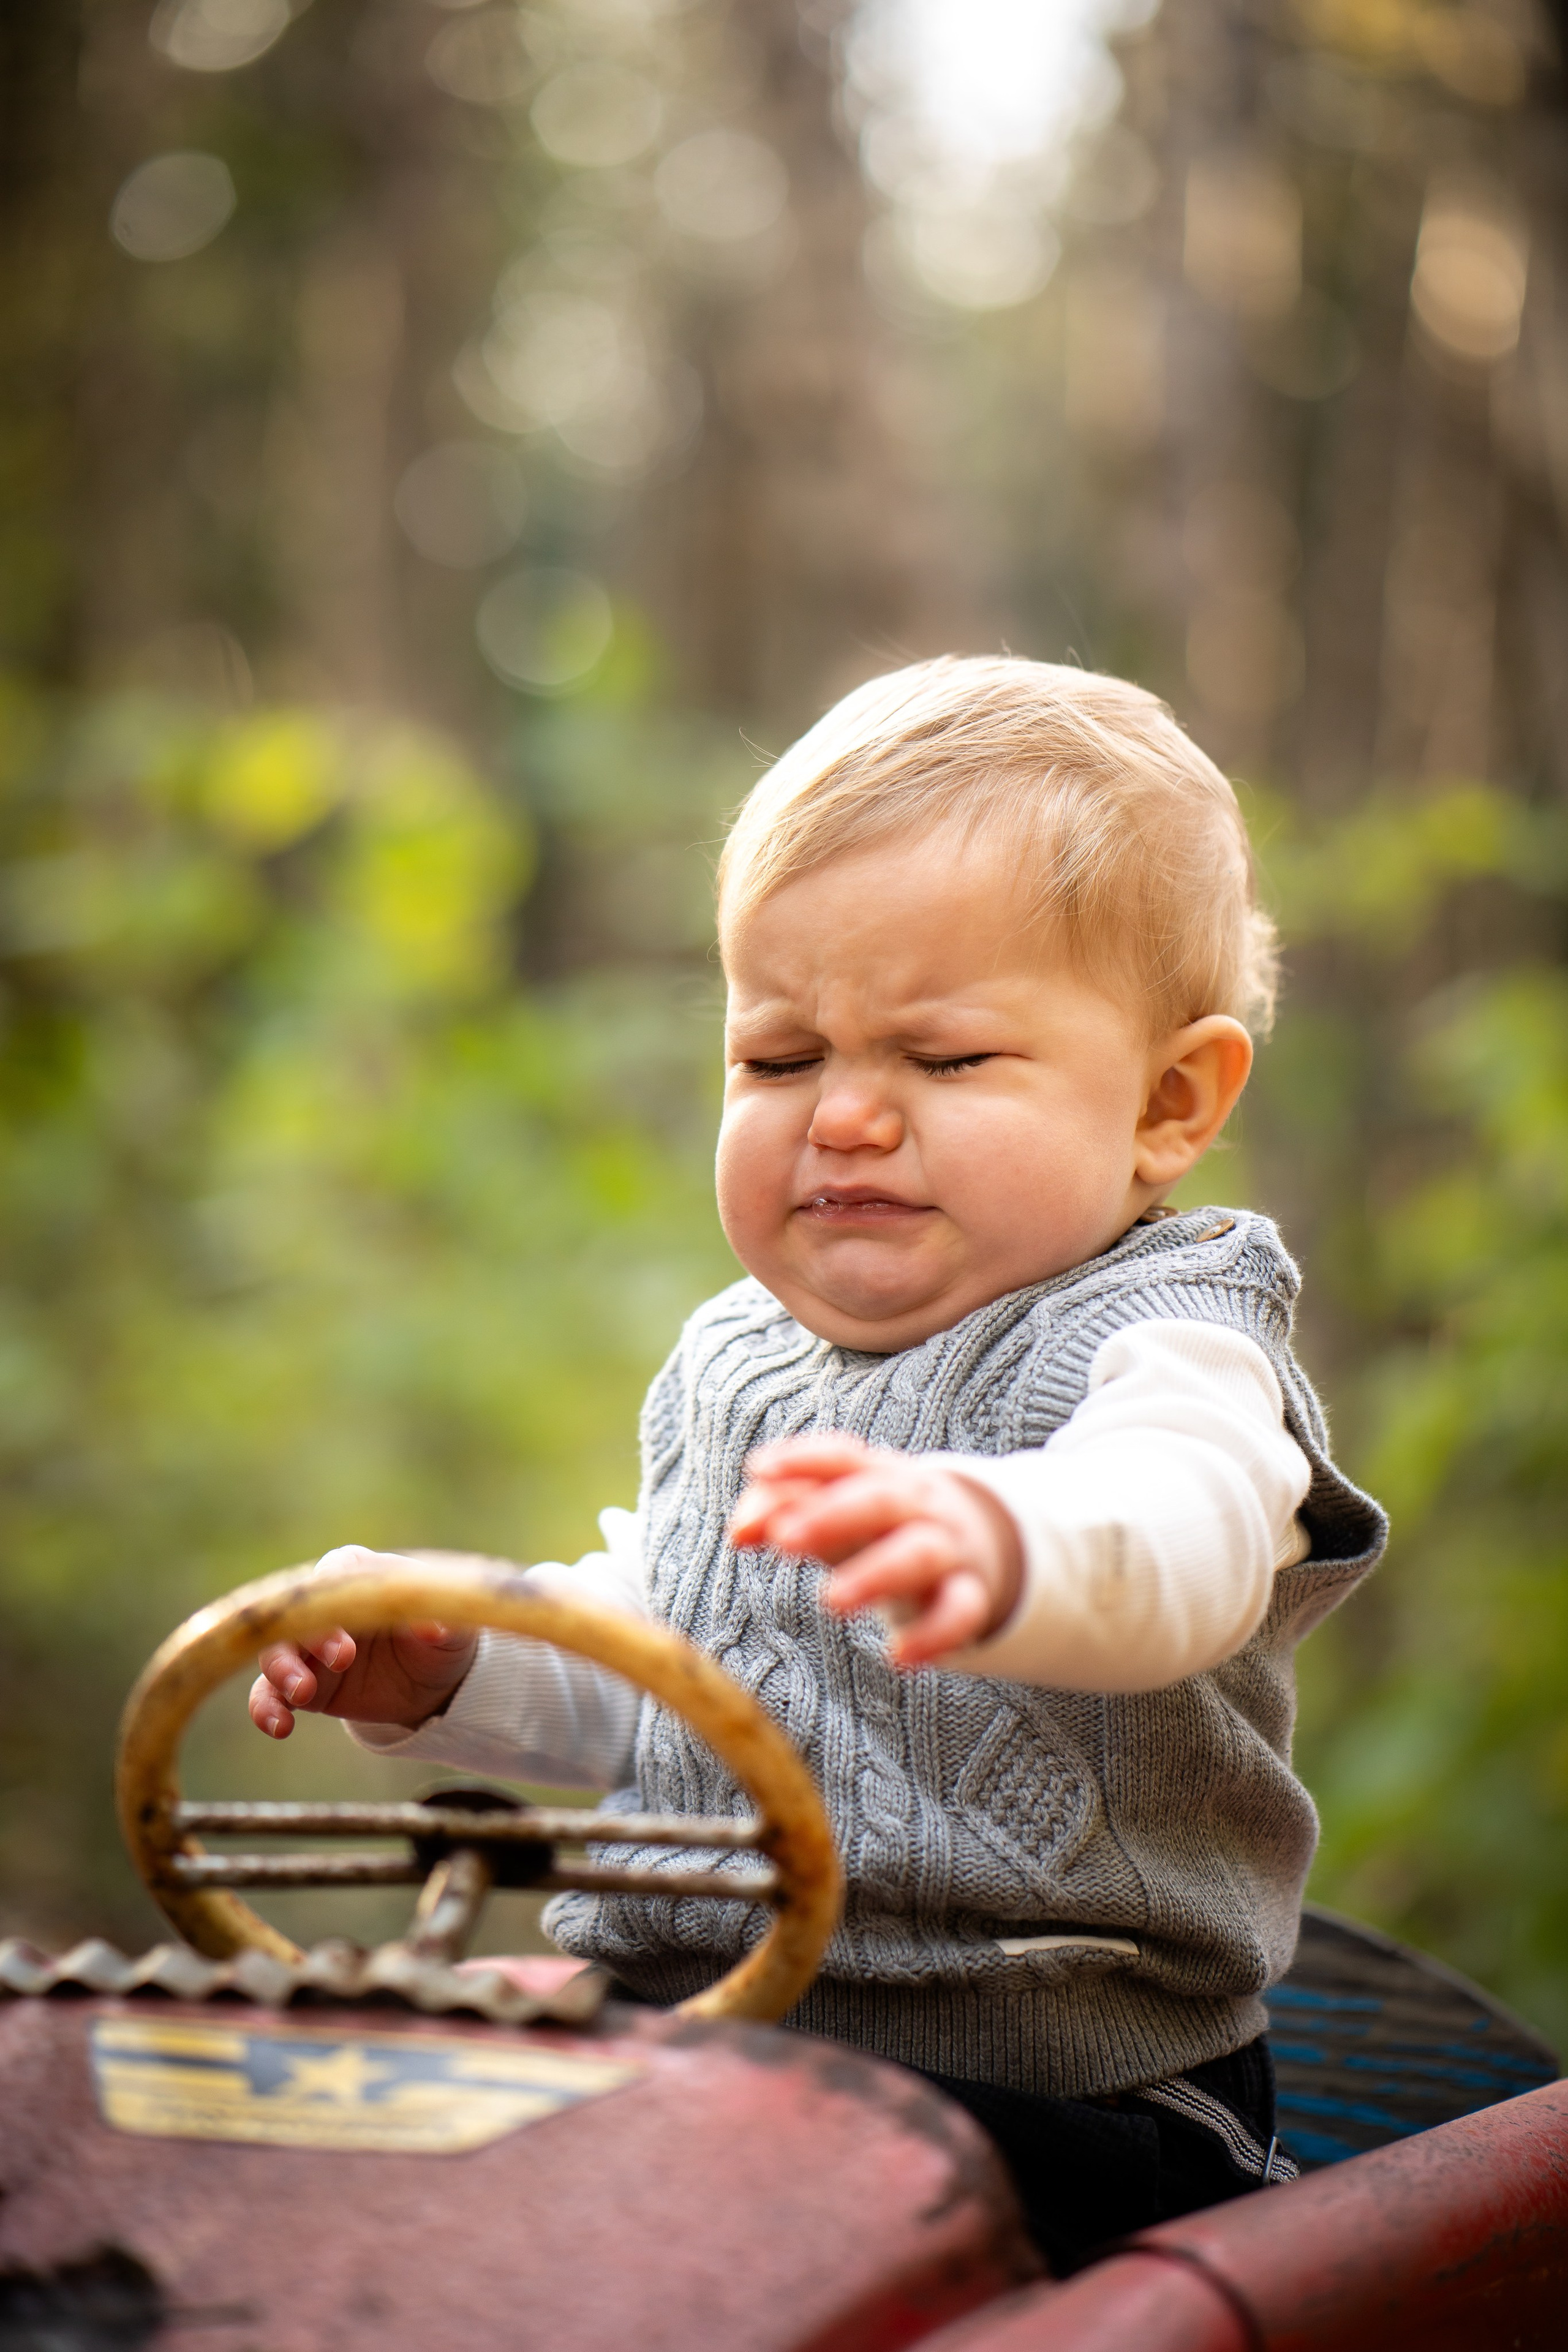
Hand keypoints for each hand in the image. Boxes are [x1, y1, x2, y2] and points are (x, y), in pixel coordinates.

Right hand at [247, 1546, 477, 1738]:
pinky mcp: (300, 1684)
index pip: (337, 1570)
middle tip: (342, 1658)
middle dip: (311, 1635)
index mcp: (359, 1574)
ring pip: (275, 1651)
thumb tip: (434, 1626)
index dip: (335, 1592)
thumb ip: (442, 1623)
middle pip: (299, 1612)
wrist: (431, 1683)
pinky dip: (266, 1708)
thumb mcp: (453, 1629)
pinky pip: (270, 1694)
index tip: (348, 1621)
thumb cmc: (441, 1637)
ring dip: (282, 1670)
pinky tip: (278, 1727)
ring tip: (302, 1693)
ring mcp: (307, 1647)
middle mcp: (325, 1608)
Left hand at [728, 1436, 1023, 1666]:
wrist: (975, 1546)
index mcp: (883, 1473)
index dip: (804, 1459)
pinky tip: (898, 1656)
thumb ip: (782, 1511)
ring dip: (877, 1572)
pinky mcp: (972, 1595)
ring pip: (921, 1553)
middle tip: (784, 1540)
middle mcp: (919, 1504)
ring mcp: (949, 1548)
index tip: (760, 1469)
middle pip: (881, 1499)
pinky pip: (962, 1611)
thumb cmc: (882, 1528)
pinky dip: (935, 1634)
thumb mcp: (837, 1514)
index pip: (846, 1456)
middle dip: (832, 1515)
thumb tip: (738, 1532)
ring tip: (831, 1601)